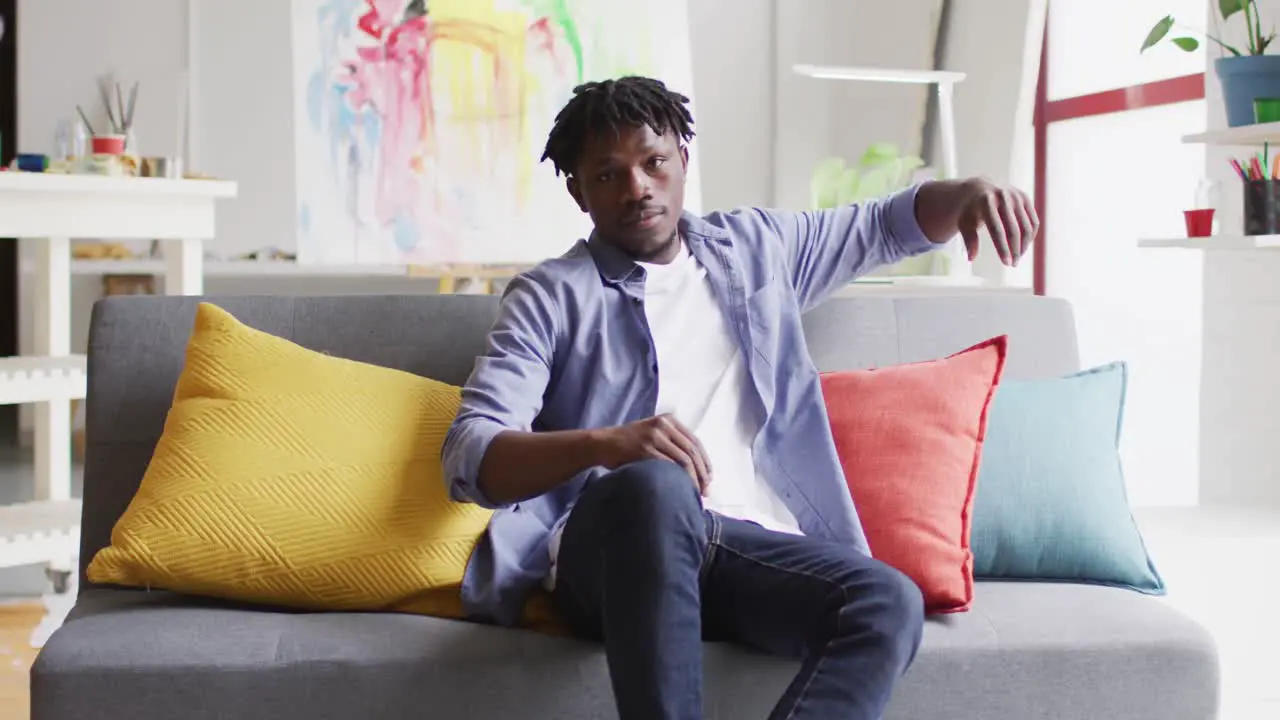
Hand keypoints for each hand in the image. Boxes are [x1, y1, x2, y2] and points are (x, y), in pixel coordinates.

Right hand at [592, 414, 712, 494]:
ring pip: (684, 459)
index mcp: (668, 420)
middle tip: (706, 491)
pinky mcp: (645, 449)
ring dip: (693, 479)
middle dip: (702, 473)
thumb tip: (694, 466)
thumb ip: (671, 441)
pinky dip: (677, 479)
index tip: (709, 478)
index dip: (705, 462)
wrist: (602, 443)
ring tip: (695, 493)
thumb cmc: (628, 443)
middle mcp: (663, 425)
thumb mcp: (651, 432)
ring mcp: (654, 436)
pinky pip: (668, 466)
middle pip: (692, 451)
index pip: (695, 442)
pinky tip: (679, 490)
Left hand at [955, 179, 1038, 266]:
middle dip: (1015, 249)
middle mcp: (1003, 196)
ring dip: (1025, 245)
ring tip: (1017, 257)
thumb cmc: (970, 211)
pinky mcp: (1024, 197)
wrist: (979, 189)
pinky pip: (1033, 221)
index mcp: (986, 202)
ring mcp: (1016, 196)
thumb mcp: (964, 223)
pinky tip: (1024, 246)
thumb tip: (971, 258)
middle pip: (1014, 230)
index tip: (1006, 263)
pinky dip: (1030, 236)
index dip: (1003, 248)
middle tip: (1013, 264)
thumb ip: (969, 240)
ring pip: (1027, 226)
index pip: (997, 230)